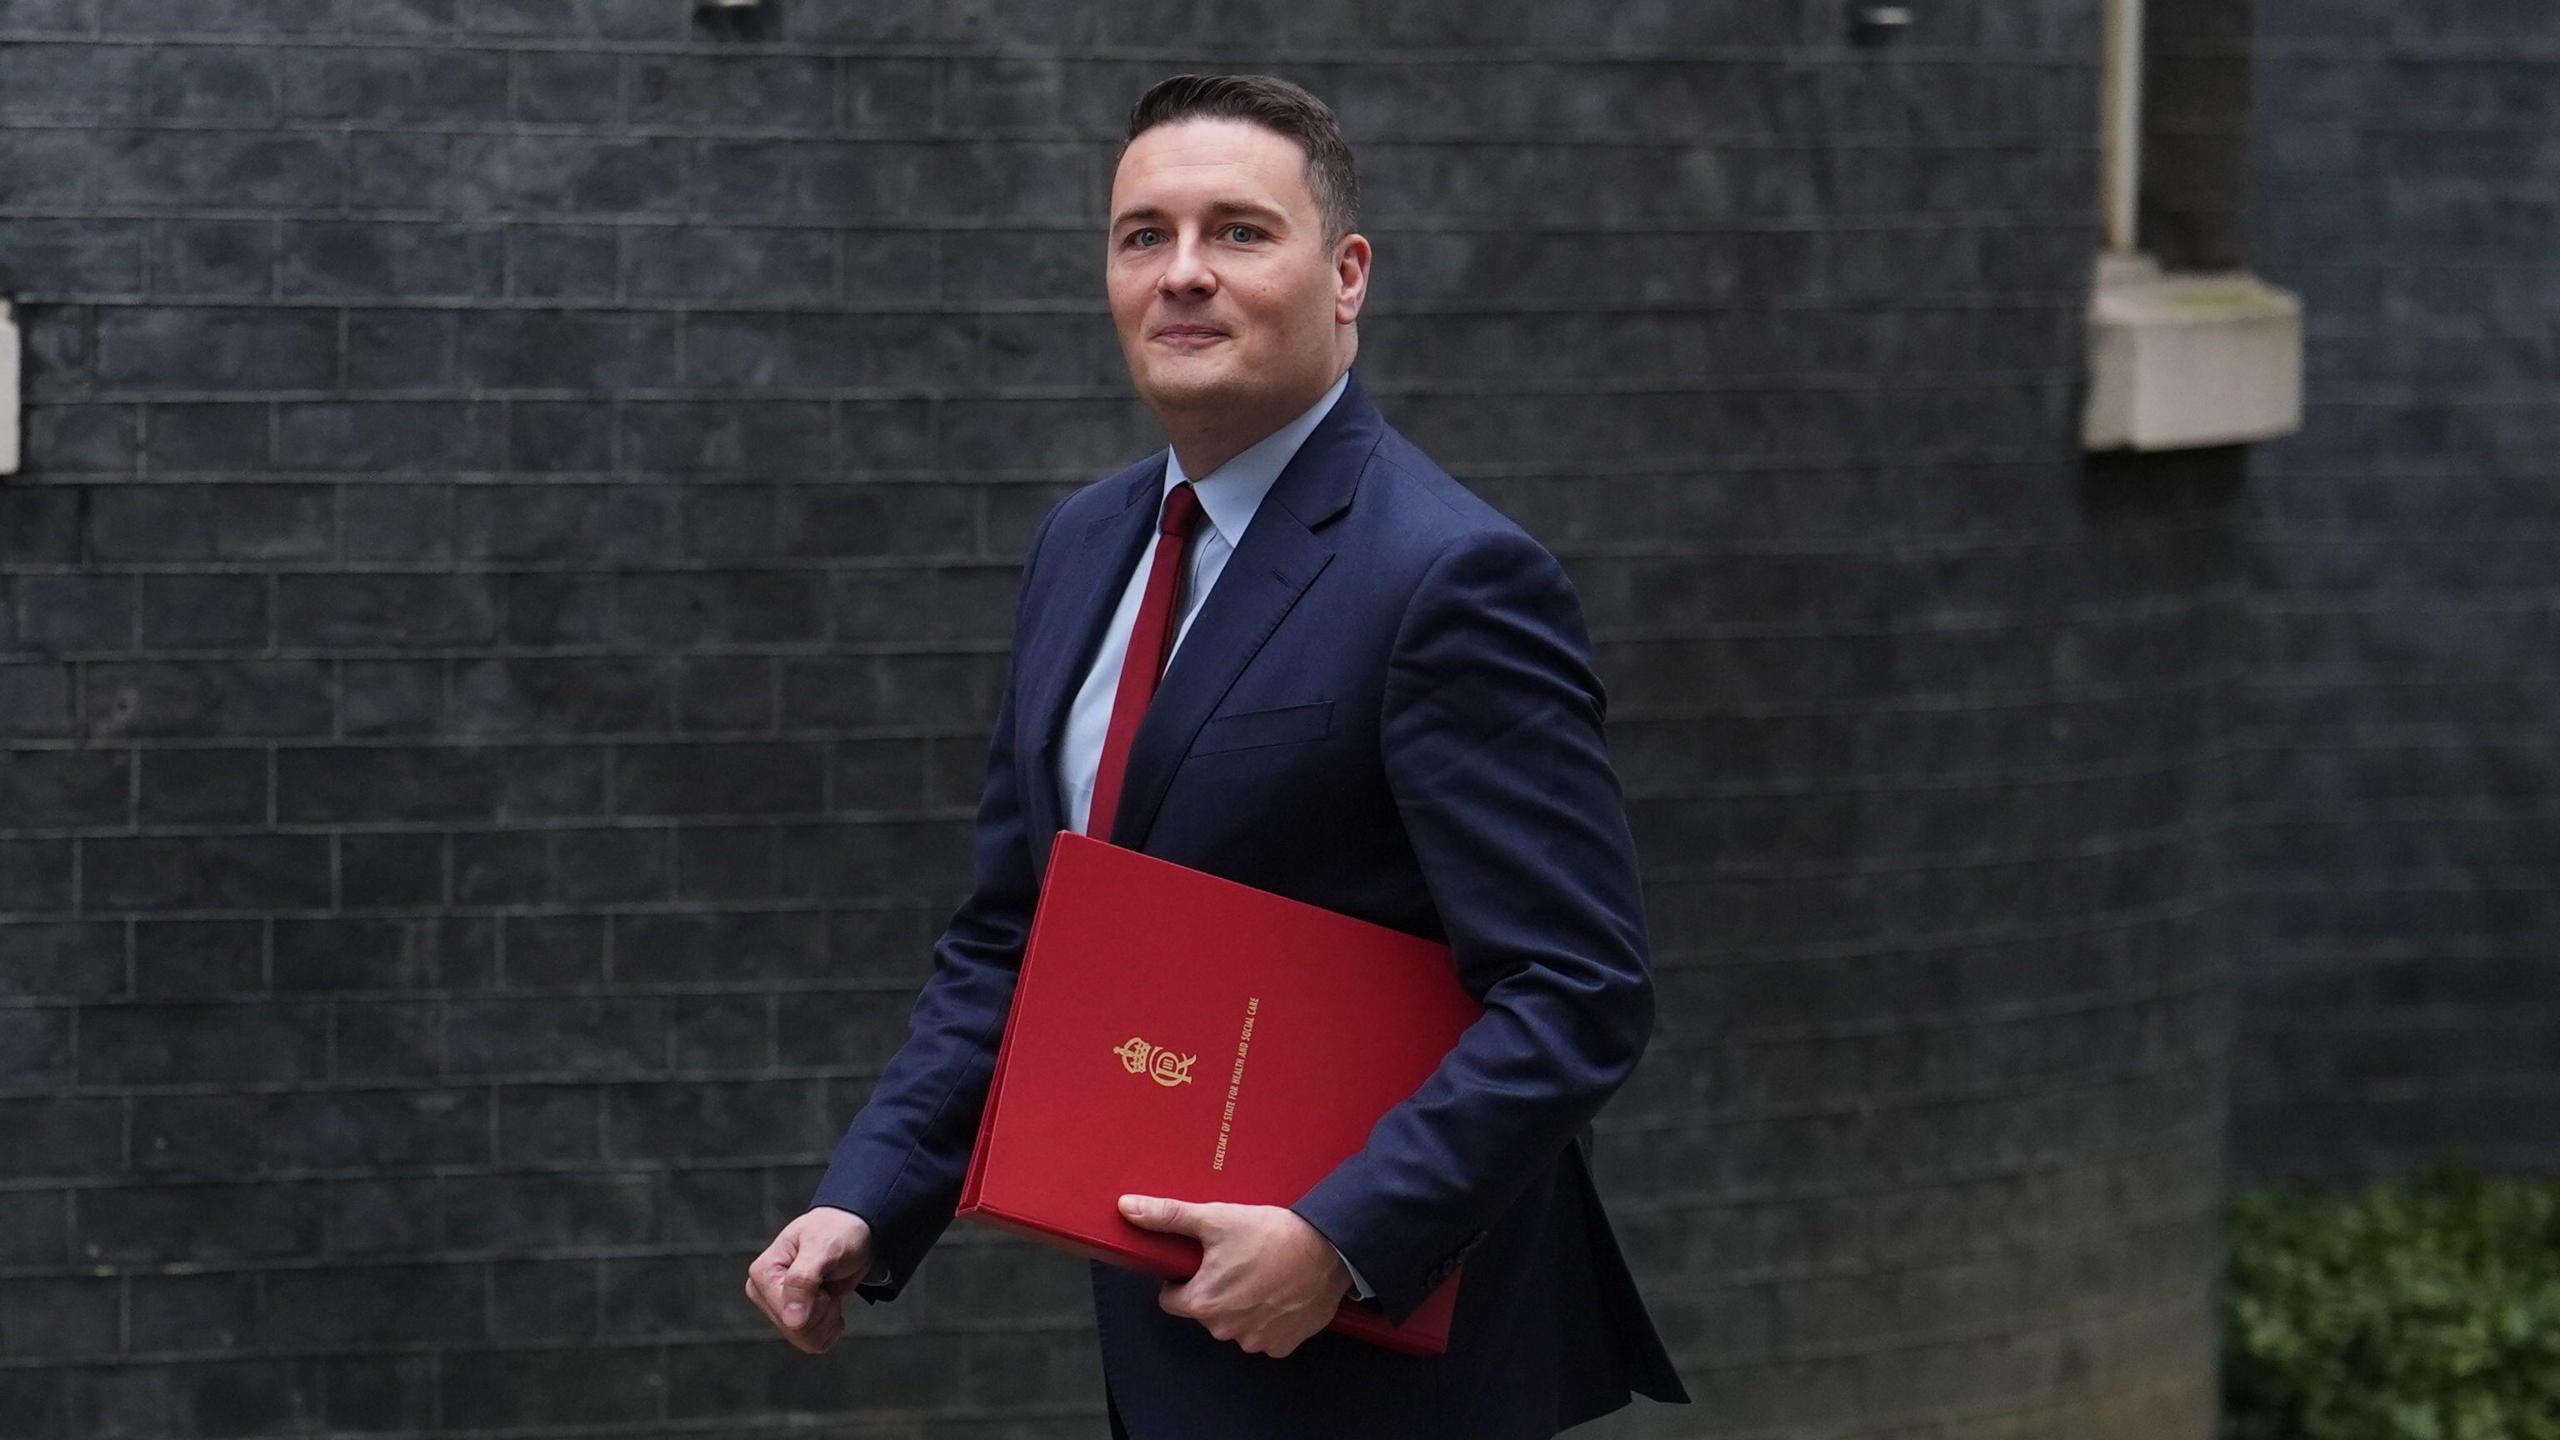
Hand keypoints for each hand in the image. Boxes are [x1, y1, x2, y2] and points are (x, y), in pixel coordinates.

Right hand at [744, 1208, 873, 1353]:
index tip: (825, 1276)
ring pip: (806, 1340)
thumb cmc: (838, 1231)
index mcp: (763, 1274)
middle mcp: (764, 1293)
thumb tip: (792, 1321)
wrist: (854, 1230)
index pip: (790, 1318)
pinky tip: (831, 1303)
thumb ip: (804, 1281)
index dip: (819, 1303)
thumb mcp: (824, 1247)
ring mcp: (777, 1306)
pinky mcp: (792, 1316)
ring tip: (829, 1290)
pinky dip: (829, 1326)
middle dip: (824, 1312)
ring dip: (828, 1319)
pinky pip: (812, 1342)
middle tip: (829, 1283)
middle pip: (797, 1332)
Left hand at [1117, 1194, 1352, 1358]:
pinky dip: (1269, 1318)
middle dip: (1214, 1290)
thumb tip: (1126, 1207)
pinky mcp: (1283, 1345)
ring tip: (1261, 1273)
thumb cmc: (1270, 1234)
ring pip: (1234, 1323)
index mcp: (1203, 1303)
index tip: (1202, 1262)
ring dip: (1242, 1304)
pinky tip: (1279, 1292)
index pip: (1171, 1299)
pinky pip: (1265, 1335)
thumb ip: (1168, 1216)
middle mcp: (1225, 1330)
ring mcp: (1256, 1341)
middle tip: (1236, 1261)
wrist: (1329, 1249)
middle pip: (1204, 1311)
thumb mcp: (1215, 1218)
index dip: (1182, 1279)